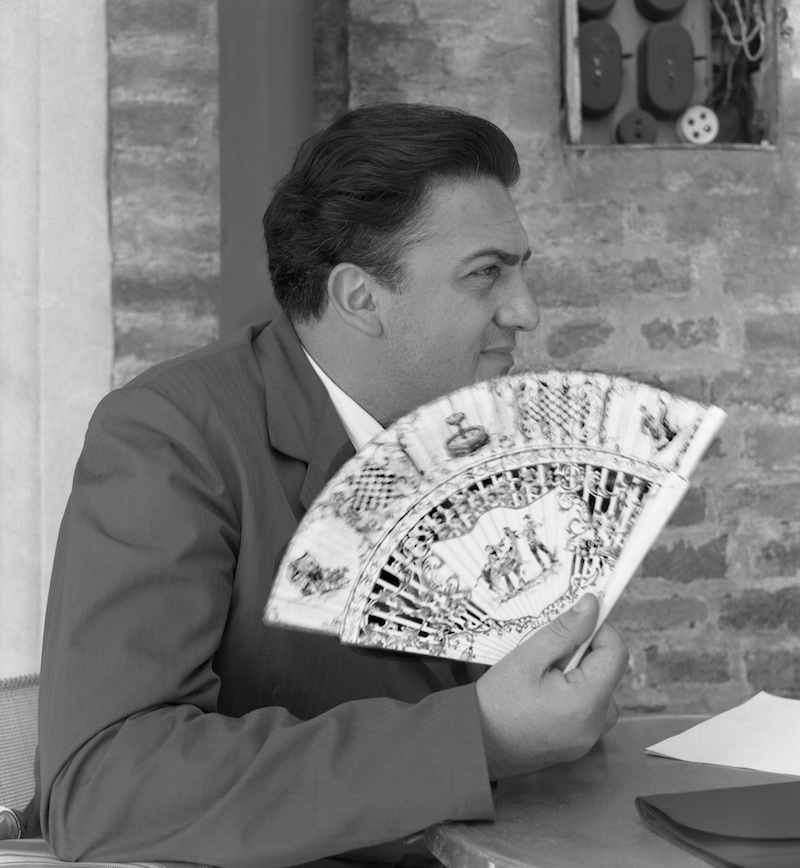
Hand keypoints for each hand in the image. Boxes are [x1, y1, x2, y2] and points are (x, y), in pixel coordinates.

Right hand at [475, 593, 627, 779]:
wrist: (476, 745)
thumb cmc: (495, 704)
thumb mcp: (526, 658)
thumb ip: (564, 631)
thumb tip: (591, 607)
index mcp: (585, 703)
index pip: (616, 653)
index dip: (600, 630)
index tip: (576, 621)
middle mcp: (594, 725)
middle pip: (609, 672)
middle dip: (584, 653)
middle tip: (549, 652)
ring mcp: (587, 739)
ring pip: (601, 690)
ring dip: (579, 673)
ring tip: (544, 675)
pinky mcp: (578, 744)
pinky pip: (589, 710)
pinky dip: (574, 694)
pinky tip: (545, 693)